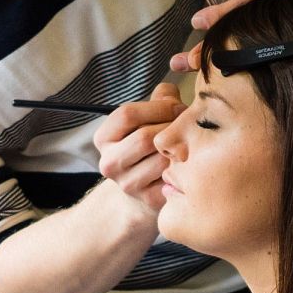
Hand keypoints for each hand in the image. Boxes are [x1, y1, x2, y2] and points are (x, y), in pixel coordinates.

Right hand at [93, 82, 183, 212]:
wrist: (143, 190)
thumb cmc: (148, 146)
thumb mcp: (147, 119)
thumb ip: (160, 100)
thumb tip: (172, 93)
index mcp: (104, 138)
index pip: (127, 114)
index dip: (158, 107)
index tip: (176, 107)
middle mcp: (109, 162)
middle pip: (145, 138)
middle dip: (171, 128)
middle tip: (187, 126)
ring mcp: (127, 184)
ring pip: (161, 158)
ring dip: (180, 147)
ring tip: (188, 142)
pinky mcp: (147, 199)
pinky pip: (173, 176)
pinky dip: (184, 166)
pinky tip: (187, 162)